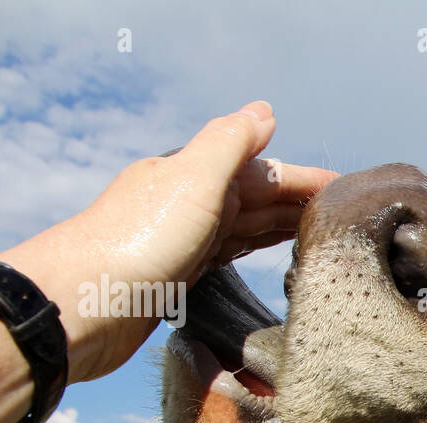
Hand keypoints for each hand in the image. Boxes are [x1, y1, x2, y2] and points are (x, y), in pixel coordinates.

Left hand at [0, 101, 336, 382]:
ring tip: (321, 237)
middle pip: (256, 198)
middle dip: (298, 203)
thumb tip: (265, 112)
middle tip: (345, 220)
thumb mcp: (193, 179)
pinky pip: (228, 256)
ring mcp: (183, 241)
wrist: (82, 305)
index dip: (303, 178)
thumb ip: (230, 143)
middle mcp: (189, 203)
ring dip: (281, 228)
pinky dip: (254, 252)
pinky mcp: (178, 279)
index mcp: (193, 174)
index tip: (345, 190)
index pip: (262, 169)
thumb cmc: (138, 241)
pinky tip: (271, 260)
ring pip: (245, 228)